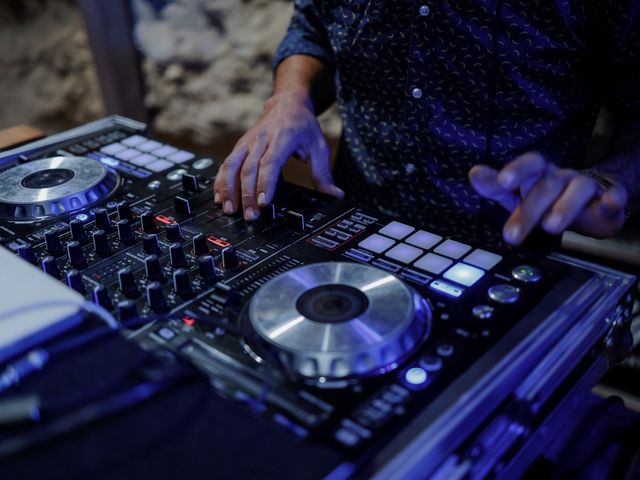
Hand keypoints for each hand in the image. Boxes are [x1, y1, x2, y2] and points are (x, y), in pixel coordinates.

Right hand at [213, 92, 343, 220]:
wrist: (287, 104)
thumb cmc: (303, 127)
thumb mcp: (319, 147)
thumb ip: (323, 173)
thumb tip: (335, 195)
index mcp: (283, 138)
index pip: (270, 163)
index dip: (265, 184)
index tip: (263, 203)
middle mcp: (261, 139)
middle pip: (249, 168)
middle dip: (247, 194)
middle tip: (251, 216)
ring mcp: (247, 142)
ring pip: (232, 165)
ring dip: (229, 189)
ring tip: (230, 210)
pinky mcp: (239, 146)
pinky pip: (226, 164)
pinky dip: (221, 182)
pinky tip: (220, 198)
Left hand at [469, 152, 627, 244]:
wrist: (589, 201)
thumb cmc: (546, 199)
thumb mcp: (517, 195)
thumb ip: (495, 187)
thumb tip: (474, 173)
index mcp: (539, 175)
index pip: (528, 165)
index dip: (515, 170)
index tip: (502, 182)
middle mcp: (561, 177)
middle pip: (546, 186)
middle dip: (528, 210)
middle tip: (512, 235)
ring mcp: (586, 186)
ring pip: (577, 190)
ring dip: (564, 206)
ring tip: (551, 227)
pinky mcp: (609, 198)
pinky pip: (614, 195)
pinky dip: (612, 200)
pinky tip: (609, 205)